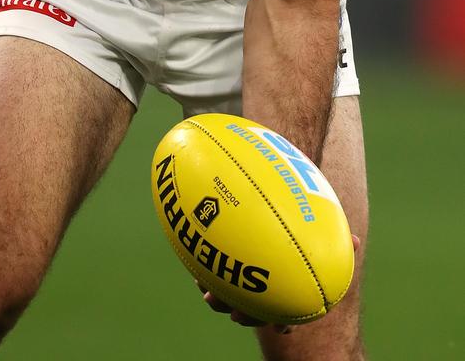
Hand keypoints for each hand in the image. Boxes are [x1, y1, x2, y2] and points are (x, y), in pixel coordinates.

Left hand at [197, 234, 359, 331]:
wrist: (264, 226)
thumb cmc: (295, 240)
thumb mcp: (312, 241)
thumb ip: (333, 243)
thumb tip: (357, 241)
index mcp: (277, 292)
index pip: (281, 315)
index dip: (281, 323)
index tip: (282, 327)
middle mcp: (255, 291)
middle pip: (250, 312)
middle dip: (244, 315)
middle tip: (239, 315)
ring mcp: (233, 281)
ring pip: (224, 298)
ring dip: (217, 298)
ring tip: (209, 293)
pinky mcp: (214, 267)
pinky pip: (206, 274)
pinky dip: (202, 273)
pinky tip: (196, 267)